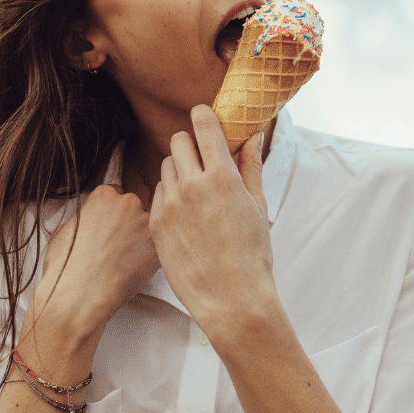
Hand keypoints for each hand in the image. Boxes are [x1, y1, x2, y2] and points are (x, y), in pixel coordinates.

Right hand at [26, 185, 158, 341]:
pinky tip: (134, 267)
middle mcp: (128, 202)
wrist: (80, 295)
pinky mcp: (158, 244)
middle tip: (117, 245)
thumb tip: (89, 218)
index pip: (116, 194)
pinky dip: (149, 255)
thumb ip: (85, 216)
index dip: (112, 213)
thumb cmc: (67, 266)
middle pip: (135, 207)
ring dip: (140, 239)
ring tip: (124, 259)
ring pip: (148, 226)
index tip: (110, 226)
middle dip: (128, 223)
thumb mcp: (65, 229)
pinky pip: (157, 244)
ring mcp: (145, 222)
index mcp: (104, 194)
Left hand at [149, 104, 278, 350]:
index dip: (203, 115)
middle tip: (203, 157)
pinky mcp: (156, 223)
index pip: (203, 125)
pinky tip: (184, 211)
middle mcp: (192, 185)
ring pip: (165, 166)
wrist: (230, 298)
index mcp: (221, 176)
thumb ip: (251, 165)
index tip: (205, 116)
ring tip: (195, 188)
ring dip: (178, 168)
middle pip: (178, 141)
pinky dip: (169, 193)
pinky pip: (157, 192)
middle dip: (190, 143)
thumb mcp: (257, 204)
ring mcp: (170, 204)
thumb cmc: (251, 253)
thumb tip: (253, 134)